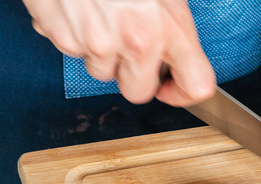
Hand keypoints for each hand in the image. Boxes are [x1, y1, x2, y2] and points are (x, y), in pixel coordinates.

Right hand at [22, 0, 214, 105]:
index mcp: (171, 29)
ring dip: (102, 53)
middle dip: (132, 75)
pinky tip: (80, 12)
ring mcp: (98, 42)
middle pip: (137, 92)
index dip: (183, 93)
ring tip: (102, 19)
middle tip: (128, 47)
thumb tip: (182, 61)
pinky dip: (74, 36)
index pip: (197, 85)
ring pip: (101, 72)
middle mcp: (138, 40)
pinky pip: (71, 51)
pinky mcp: (63, 37)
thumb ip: (175, 31)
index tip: (170, 85)